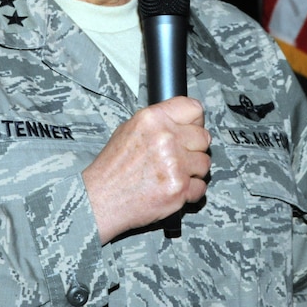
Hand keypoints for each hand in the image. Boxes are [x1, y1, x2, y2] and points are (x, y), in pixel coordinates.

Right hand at [82, 95, 210, 242]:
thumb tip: (183, 122)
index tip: (193, 128)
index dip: (196, 120)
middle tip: (180, 156)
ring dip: (193, 170)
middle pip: (204, 137)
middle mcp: (166, 138)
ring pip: (205, 163)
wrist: (101, 198)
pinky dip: (190, 191)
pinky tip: (173, 189)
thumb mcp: (129, 129)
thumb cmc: (113, 166)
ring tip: (173, 174)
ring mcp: (175, 165)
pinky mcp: (179, 189)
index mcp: (153, 119)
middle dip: (194, 148)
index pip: (193, 108)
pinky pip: (201, 188)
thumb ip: (158, 122)